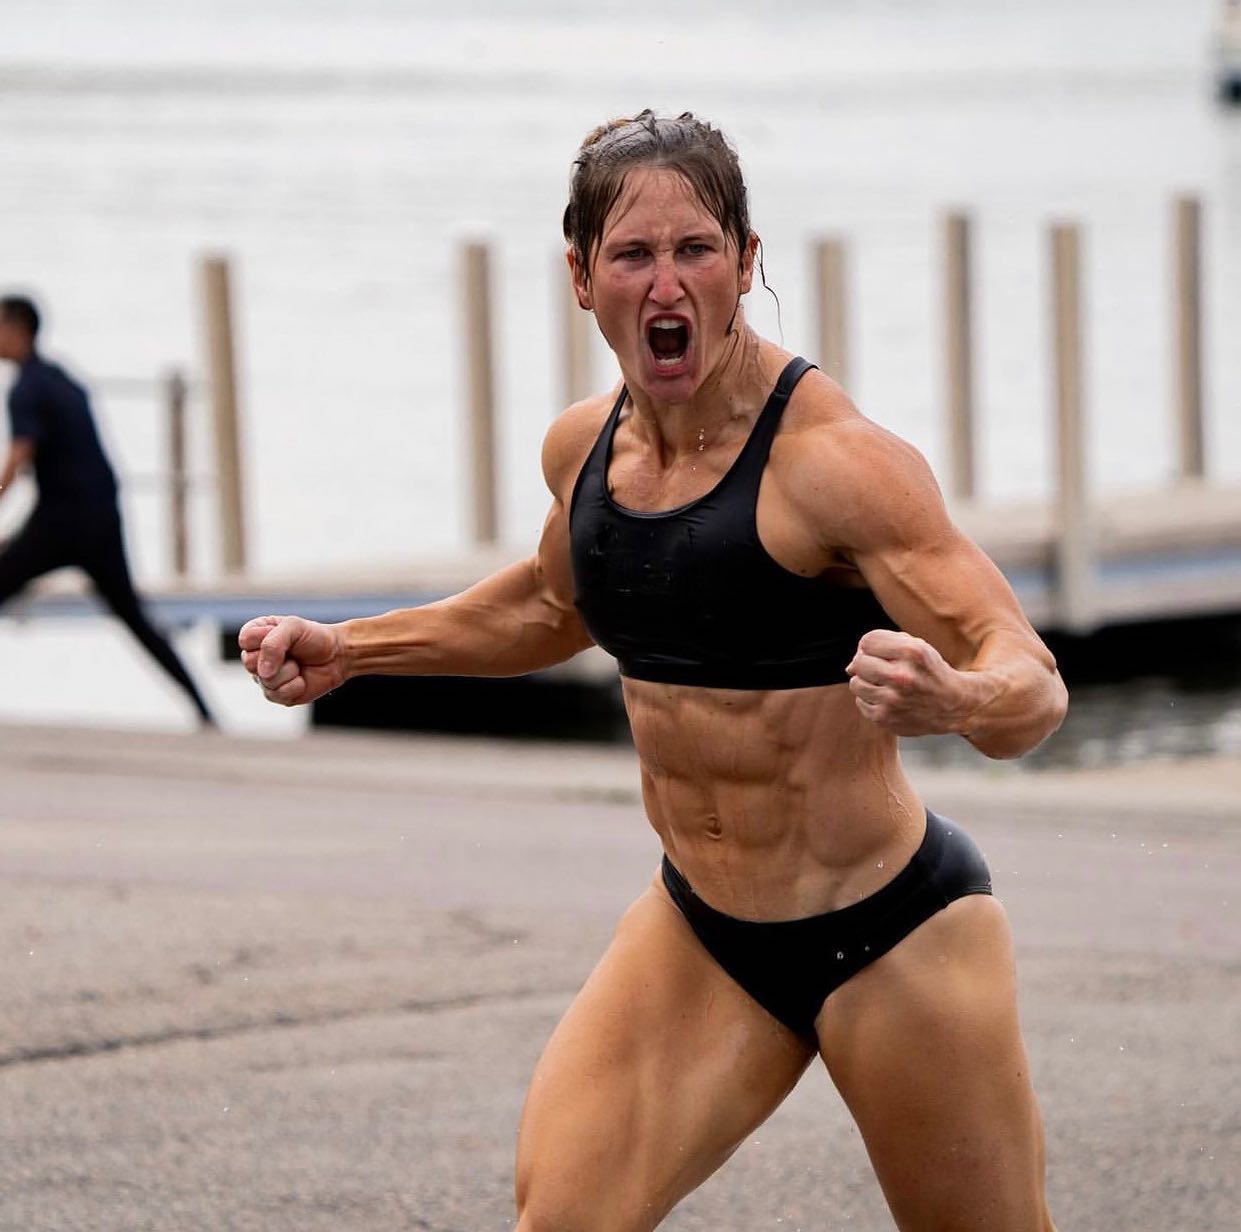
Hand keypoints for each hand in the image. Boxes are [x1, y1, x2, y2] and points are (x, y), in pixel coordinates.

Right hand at [238, 615, 345, 706]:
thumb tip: (263, 672)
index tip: (286, 634)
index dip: (265, 638)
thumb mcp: (293, 627)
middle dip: (278, 658)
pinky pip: (276, 695)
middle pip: (250, 663)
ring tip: (298, 665)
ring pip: (265, 681)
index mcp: (257, 636)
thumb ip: (272, 643)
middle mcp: (257, 657)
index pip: (245, 640)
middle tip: (293, 653)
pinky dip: (294, 686)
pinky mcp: (277, 694)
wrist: (337, 656)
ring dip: (289, 672)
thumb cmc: (315, 637)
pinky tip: (302, 679)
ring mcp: (265, 677)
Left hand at [845, 629, 975, 736]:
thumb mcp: (917, 647)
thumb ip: (883, 645)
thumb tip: (849, 667)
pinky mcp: (885, 718)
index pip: (868, 641)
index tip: (880, 652)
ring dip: (866, 682)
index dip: (871, 645)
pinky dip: (870, 699)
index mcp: (912, 652)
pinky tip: (888, 698)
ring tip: (885, 684)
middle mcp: (902, 676)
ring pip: (855, 683)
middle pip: (859, 662)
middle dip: (867, 663)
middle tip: (882, 669)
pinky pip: (860, 702)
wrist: (954, 704)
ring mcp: (892, 700)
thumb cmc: (931, 672)